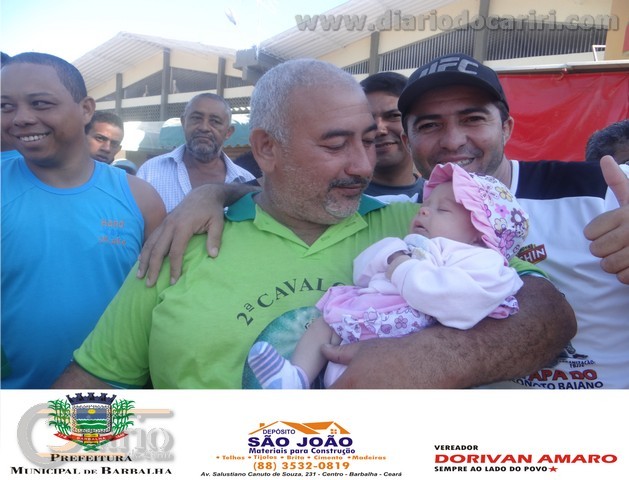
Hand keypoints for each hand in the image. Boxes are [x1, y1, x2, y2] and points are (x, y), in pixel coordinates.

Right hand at [136, 185, 225, 285]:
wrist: (203, 194)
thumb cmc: (211, 210)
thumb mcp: (217, 222)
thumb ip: (215, 238)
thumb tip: (213, 255)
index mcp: (183, 226)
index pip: (175, 251)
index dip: (174, 267)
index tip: (173, 281)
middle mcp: (170, 225)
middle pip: (157, 250)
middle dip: (152, 268)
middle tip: (149, 284)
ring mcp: (165, 223)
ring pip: (150, 244)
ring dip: (144, 260)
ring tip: (140, 276)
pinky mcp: (164, 223)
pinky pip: (151, 238)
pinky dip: (145, 250)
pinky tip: (141, 260)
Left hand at [584, 156, 628, 283]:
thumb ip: (618, 182)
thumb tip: (605, 159)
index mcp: (628, 213)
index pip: (590, 232)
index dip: (596, 235)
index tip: (611, 231)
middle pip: (596, 250)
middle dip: (604, 251)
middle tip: (620, 245)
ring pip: (608, 266)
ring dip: (615, 265)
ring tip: (627, 255)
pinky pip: (624, 278)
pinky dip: (627, 276)